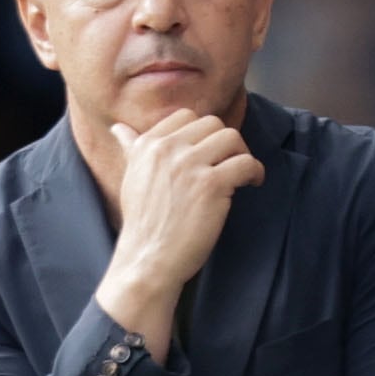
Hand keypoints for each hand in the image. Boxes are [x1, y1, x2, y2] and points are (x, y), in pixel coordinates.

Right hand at [98, 112, 264, 326]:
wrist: (147, 258)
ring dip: (241, 153)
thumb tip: (118, 129)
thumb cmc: (143, 222)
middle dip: (224, 142)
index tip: (208, 152)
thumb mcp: (131, 177)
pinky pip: (246, 162)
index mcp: (147, 145)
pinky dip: (255, 172)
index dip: (202, 133)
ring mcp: (189, 165)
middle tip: (228, 163)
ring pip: (231, 137)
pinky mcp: (211, 184)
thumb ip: (132, 149)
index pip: (185, 117)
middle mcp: (167, 149)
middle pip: (212, 124)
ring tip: (242, 174)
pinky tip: (251, 184)